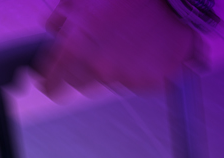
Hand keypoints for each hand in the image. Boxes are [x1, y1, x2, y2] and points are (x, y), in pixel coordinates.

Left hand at [38, 0, 204, 96]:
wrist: (175, 0)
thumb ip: (63, 15)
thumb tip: (53, 27)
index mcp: (75, 47)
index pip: (52, 83)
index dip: (49, 83)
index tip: (48, 84)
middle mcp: (96, 66)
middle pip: (77, 84)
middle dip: (80, 70)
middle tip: (93, 50)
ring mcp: (121, 77)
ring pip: (103, 82)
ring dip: (107, 68)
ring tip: (121, 42)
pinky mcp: (144, 82)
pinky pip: (130, 82)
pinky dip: (132, 70)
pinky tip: (138, 49)